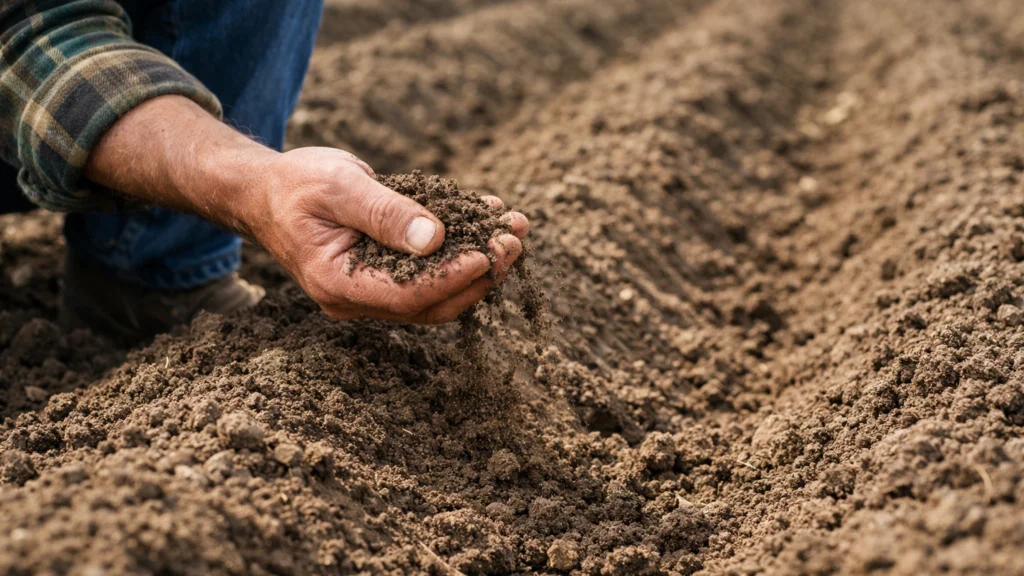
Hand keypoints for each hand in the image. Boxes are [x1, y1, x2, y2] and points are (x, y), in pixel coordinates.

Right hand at [250, 147, 528, 322]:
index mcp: (337, 283)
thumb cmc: (296, 184)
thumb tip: (435, 239)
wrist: (267, 192)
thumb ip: (385, 212)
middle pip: (431, 303)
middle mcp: (356, 299)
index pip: (408, 295)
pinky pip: (430, 274)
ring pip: (437, 293)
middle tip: (515, 239)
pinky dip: (462, 251)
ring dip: (480, 265)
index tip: (491, 253)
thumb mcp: (340, 186)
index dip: (454, 278)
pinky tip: (488, 222)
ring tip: (513, 230)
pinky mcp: (384, 278)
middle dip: (480, 273)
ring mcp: (371, 293)